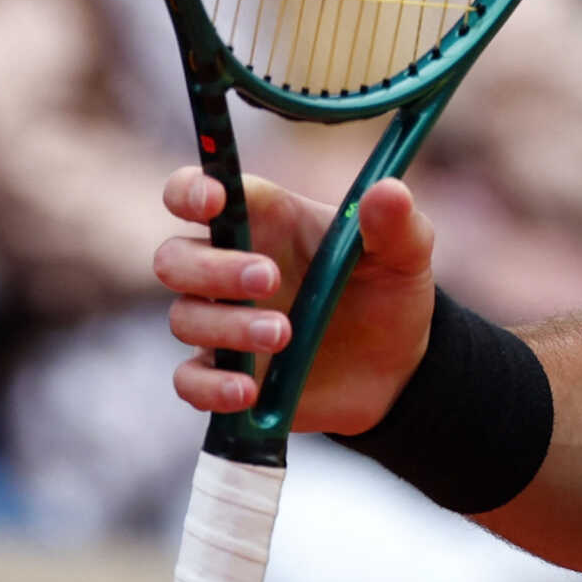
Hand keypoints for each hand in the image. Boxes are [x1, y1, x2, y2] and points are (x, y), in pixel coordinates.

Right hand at [155, 168, 436, 434]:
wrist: (398, 369)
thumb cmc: (390, 292)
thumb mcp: (406, 254)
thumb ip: (397, 223)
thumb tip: (386, 190)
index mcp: (267, 221)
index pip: (202, 193)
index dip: (193, 190)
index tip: (213, 200)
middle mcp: (231, 267)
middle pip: (175, 257)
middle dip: (213, 268)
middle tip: (269, 278)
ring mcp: (223, 322)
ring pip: (185, 317)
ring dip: (228, 326)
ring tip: (285, 335)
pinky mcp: (226, 374)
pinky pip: (190, 381)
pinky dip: (211, 386)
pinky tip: (249, 391)